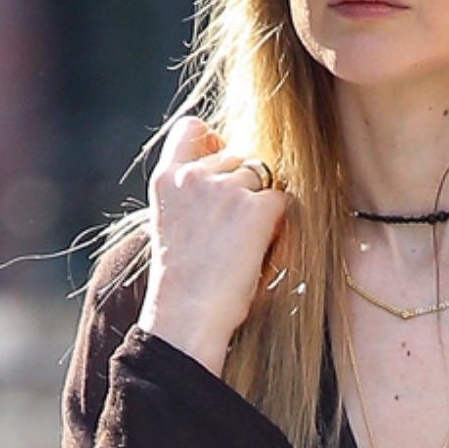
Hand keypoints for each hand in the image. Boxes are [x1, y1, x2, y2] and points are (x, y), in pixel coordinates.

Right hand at [138, 115, 286, 373]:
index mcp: (166, 180)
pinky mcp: (255, 208)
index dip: (213, 141)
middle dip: (245, 184)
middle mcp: (194, 176)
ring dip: (262, 204)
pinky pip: (282, 200)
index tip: (221, 163)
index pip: (190, 129)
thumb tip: (234, 174)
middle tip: (235, 230)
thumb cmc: (182, 286)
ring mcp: (225, 189)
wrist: (186, 318)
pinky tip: (260, 249)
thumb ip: (192, 196)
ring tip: (244, 243)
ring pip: (262, 177)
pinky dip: (278, 223)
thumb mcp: (173, 227)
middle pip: (237, 156)